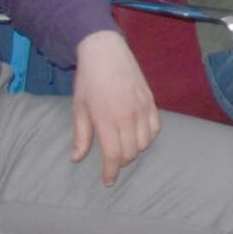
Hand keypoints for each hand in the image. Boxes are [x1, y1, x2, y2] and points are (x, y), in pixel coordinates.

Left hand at [71, 32, 160, 186]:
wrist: (106, 53)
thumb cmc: (88, 81)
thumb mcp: (79, 108)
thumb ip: (81, 136)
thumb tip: (77, 158)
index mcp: (107, 120)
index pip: (113, 155)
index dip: (110, 172)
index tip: (107, 181)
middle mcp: (127, 117)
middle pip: (130, 152)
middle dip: (120, 162)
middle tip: (112, 162)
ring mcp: (142, 109)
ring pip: (145, 143)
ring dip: (135, 150)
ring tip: (124, 148)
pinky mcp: (151, 102)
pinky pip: (155, 128)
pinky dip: (148, 138)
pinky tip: (139, 136)